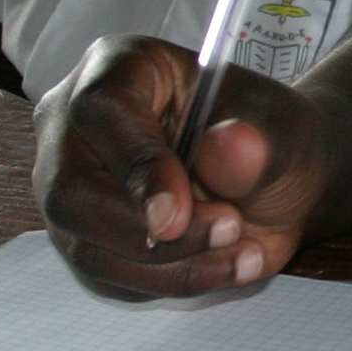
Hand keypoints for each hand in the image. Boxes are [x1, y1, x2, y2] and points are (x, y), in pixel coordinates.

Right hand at [35, 36, 337, 297]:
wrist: (270, 180)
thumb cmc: (267, 139)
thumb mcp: (282, 130)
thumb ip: (258, 141)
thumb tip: (228, 144)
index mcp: (120, 67)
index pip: (101, 110)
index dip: (137, 166)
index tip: (179, 214)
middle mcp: (75, 125)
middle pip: (72, 191)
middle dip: (152, 232)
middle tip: (229, 230)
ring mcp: (69, 184)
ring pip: (85, 246)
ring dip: (169, 266)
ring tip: (241, 248)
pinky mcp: (82, 236)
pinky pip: (107, 277)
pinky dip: (169, 283)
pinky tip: (223, 264)